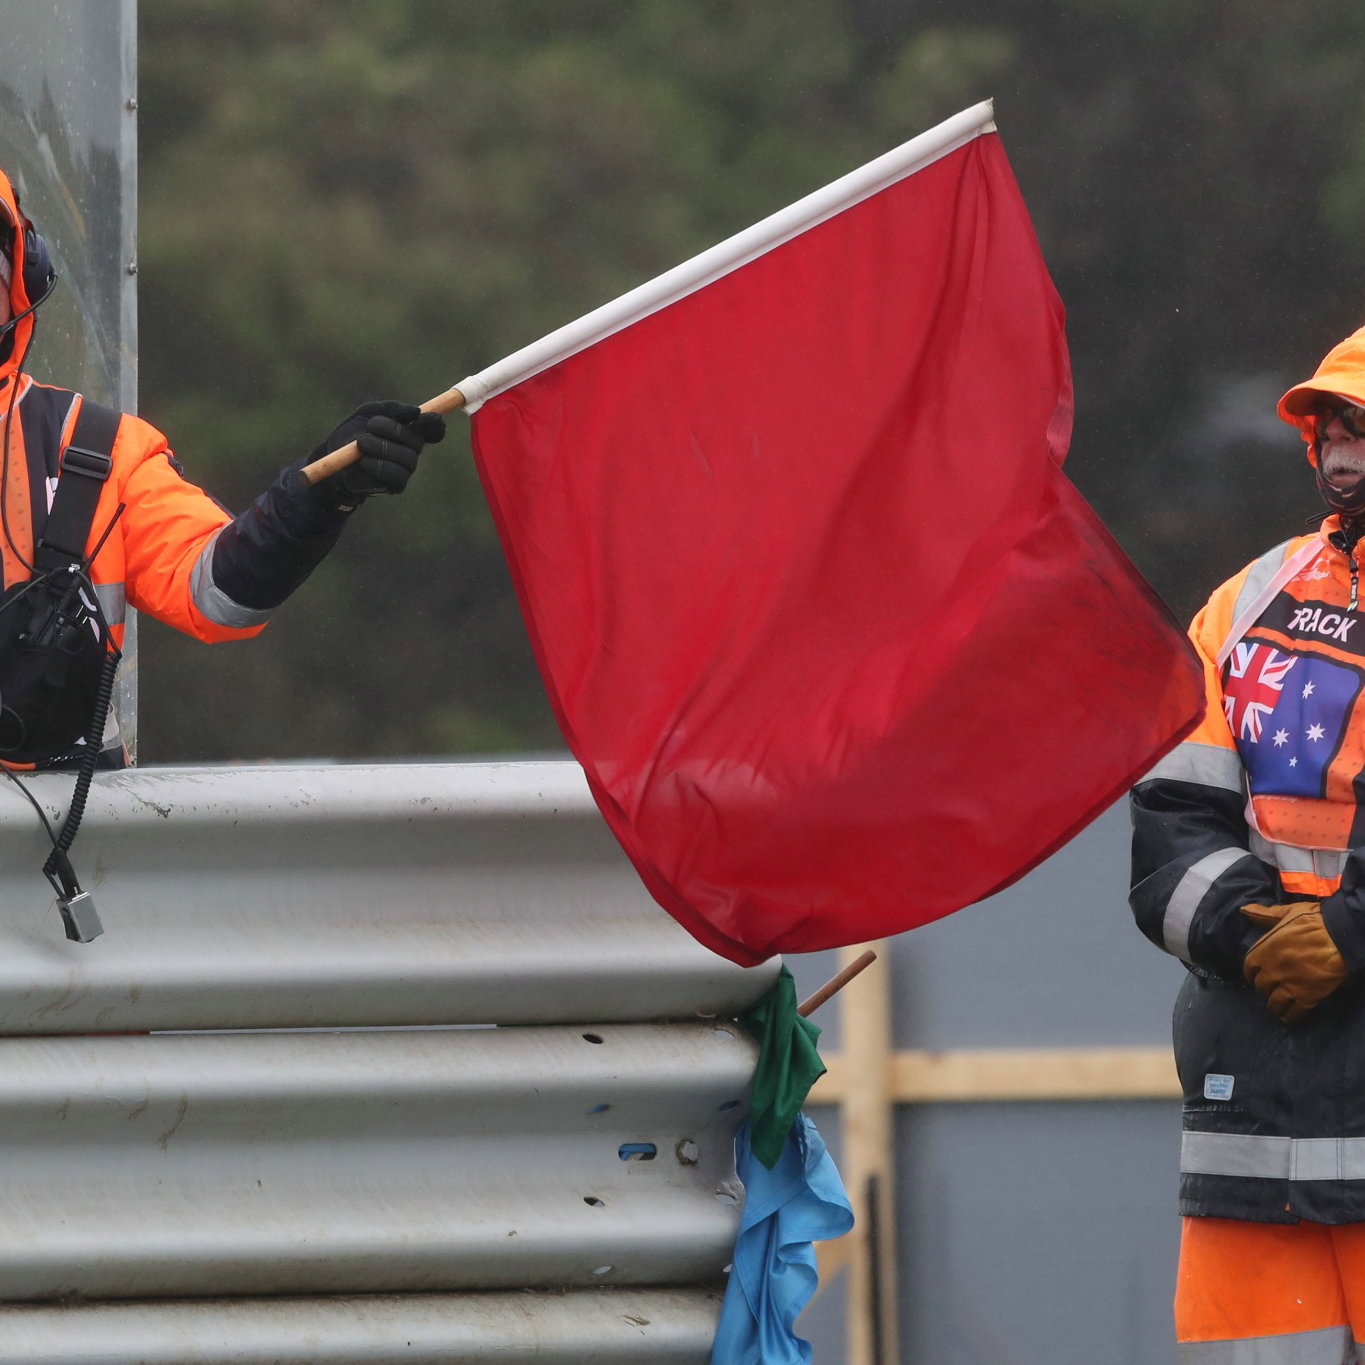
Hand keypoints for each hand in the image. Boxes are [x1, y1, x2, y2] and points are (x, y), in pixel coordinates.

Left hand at [308, 400, 445, 509]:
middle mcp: (412, 450)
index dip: (434, 423)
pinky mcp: (397, 485)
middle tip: (371, 425)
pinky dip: (378, 465)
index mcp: (409, 431)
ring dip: (382, 447)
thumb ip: (391, 409)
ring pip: (407, 457)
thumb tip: (415, 412)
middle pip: (417, 440)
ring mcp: (406, 468)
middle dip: (393, 429)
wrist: (333, 459)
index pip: (432, 428)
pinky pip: (396, 474)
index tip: (422, 417)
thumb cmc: (352, 433)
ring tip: (361, 443)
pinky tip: (363, 461)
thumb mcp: (367, 413)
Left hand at [1241, 901, 1349, 1022]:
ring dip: (1274, 1005)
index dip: (1251, 972)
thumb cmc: (1313, 921)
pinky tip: (1288, 1017)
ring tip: (1276, 1007)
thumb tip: (1244, 910)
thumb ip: (1264, 915)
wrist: (1340, 935)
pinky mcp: (1308, 996)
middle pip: (1261, 986)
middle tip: (1269, 990)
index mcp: (1264, 950)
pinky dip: (1290, 1016)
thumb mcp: (1285, 913)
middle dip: (1263, 988)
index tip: (1254, 975)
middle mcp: (1272, 971)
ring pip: (1275, 1002)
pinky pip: (1295, 1011)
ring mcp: (1290, 985)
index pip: (1249, 967)